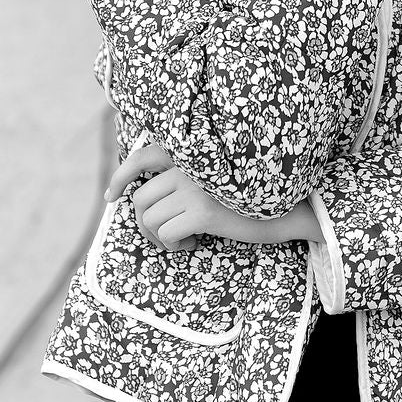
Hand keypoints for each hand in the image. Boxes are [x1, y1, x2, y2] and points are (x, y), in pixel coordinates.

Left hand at [105, 144, 321, 250]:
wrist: (289, 209)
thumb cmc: (249, 200)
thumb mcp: (214, 181)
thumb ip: (185, 180)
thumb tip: (144, 201)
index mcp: (190, 156)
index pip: (142, 157)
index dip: (120, 177)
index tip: (112, 197)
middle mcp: (189, 166)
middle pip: (140, 199)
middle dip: (145, 224)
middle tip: (164, 236)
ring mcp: (194, 187)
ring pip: (150, 219)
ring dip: (161, 237)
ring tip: (185, 239)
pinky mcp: (202, 211)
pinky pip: (166, 234)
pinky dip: (175, 244)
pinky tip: (195, 243)